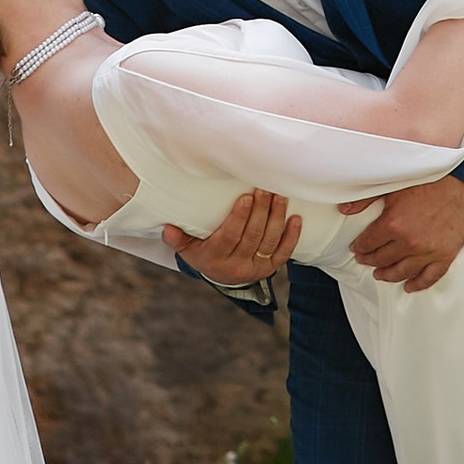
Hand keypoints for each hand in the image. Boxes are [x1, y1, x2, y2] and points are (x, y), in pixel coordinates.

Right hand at [165, 191, 300, 286]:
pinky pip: (284, 252)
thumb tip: (167, 229)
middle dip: (260, 211)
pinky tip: (296, 218)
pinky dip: (291, 236)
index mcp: (215, 259)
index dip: (239, 218)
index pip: (229, 237)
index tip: (246, 197)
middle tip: (265, 188)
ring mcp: (256, 267)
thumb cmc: (204, 253)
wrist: (223, 275)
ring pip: (269, 241)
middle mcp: (237, 266)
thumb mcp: (188, 248)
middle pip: (252, 237)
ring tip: (279, 195)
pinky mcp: (270, 267)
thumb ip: (178, 239)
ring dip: (276, 218)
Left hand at [340, 172, 463, 290]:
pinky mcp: (445, 255)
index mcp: (393, 224)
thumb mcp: (392, 185)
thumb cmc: (426, 179)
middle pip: (383, 259)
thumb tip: (344, 209)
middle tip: (364, 260)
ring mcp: (428, 251)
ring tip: (380, 274)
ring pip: (402, 272)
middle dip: (370, 260)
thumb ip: (365, 199)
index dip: (359, 247)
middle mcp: (409, 242)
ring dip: (388, 275)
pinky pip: (430, 277)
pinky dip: (418, 284)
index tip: (356, 248)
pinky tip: (408, 286)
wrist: (460, 180)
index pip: (368, 243)